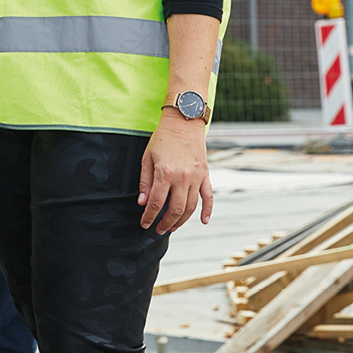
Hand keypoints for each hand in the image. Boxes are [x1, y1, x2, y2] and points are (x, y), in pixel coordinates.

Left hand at [138, 109, 212, 232]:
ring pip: (191, 207)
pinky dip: (207, 211)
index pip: (156, 203)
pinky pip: (208, 197)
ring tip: (172, 227)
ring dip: (182, 220)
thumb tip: (143, 202)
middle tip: (158, 230)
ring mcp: (196, 178)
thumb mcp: (147, 157)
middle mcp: (182, 178)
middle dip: (166, 223)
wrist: (183, 122)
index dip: (149, 216)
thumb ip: (145, 181)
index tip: (144, 224)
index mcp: (165, 173)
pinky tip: (203, 221)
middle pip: (176, 209)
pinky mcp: (205, 175)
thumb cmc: (162, 139)